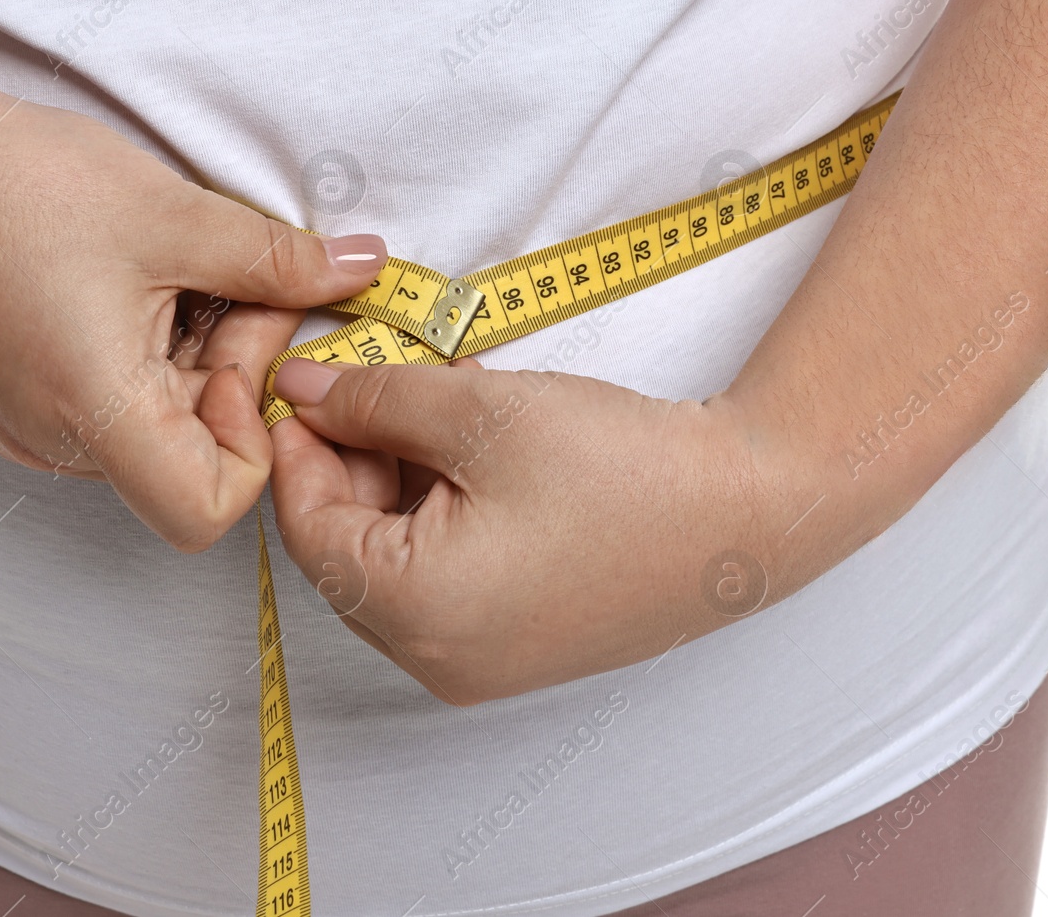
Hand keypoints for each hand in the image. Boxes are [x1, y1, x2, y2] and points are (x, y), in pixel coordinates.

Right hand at [0, 83, 386, 550]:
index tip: (249, 352)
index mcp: (92, 411)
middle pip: (193, 456)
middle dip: (239, 368)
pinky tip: (147, 283)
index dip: (253, 444)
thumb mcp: (175, 215)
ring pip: (162, 426)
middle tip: (241, 279)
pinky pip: (121, 404)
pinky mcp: (26, 401)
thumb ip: (279, 259)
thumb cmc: (17, 185)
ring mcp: (36, 427)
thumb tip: (365, 269)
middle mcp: (57, 442)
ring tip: (185, 270)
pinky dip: (158, 354)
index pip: (207, 510)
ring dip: (202, 355)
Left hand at [267, 357, 784, 703]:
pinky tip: (478, 446)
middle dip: (354, 459)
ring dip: (402, 478)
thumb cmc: (625, 469)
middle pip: (351, 549)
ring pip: (399, 560)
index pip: (307, 528)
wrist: (751, 510)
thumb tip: (301, 388)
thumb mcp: (480, 412)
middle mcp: (440, 661)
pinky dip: (445, 512)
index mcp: (417, 614)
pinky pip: (448, 579)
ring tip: (442, 401)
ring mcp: (484, 664)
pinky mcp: (523, 647)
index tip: (305, 382)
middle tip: (379, 382)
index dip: (296, 446)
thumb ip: (374, 397)